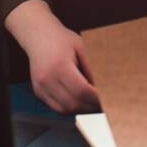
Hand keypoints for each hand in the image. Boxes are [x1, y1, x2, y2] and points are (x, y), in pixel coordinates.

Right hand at [5, 0, 99, 114]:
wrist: (38, 35)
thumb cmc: (60, 39)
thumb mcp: (81, 48)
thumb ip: (91, 68)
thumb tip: (103, 87)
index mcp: (59, 66)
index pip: (81, 90)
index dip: (96, 98)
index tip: (107, 98)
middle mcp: (47, 79)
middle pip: (73, 103)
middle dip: (91, 106)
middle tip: (103, 104)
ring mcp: (40, 87)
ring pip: (65, 110)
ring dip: (81, 109)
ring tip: (93, 104)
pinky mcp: (38, 92)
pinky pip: (56, 108)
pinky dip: (70, 108)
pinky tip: (79, 101)